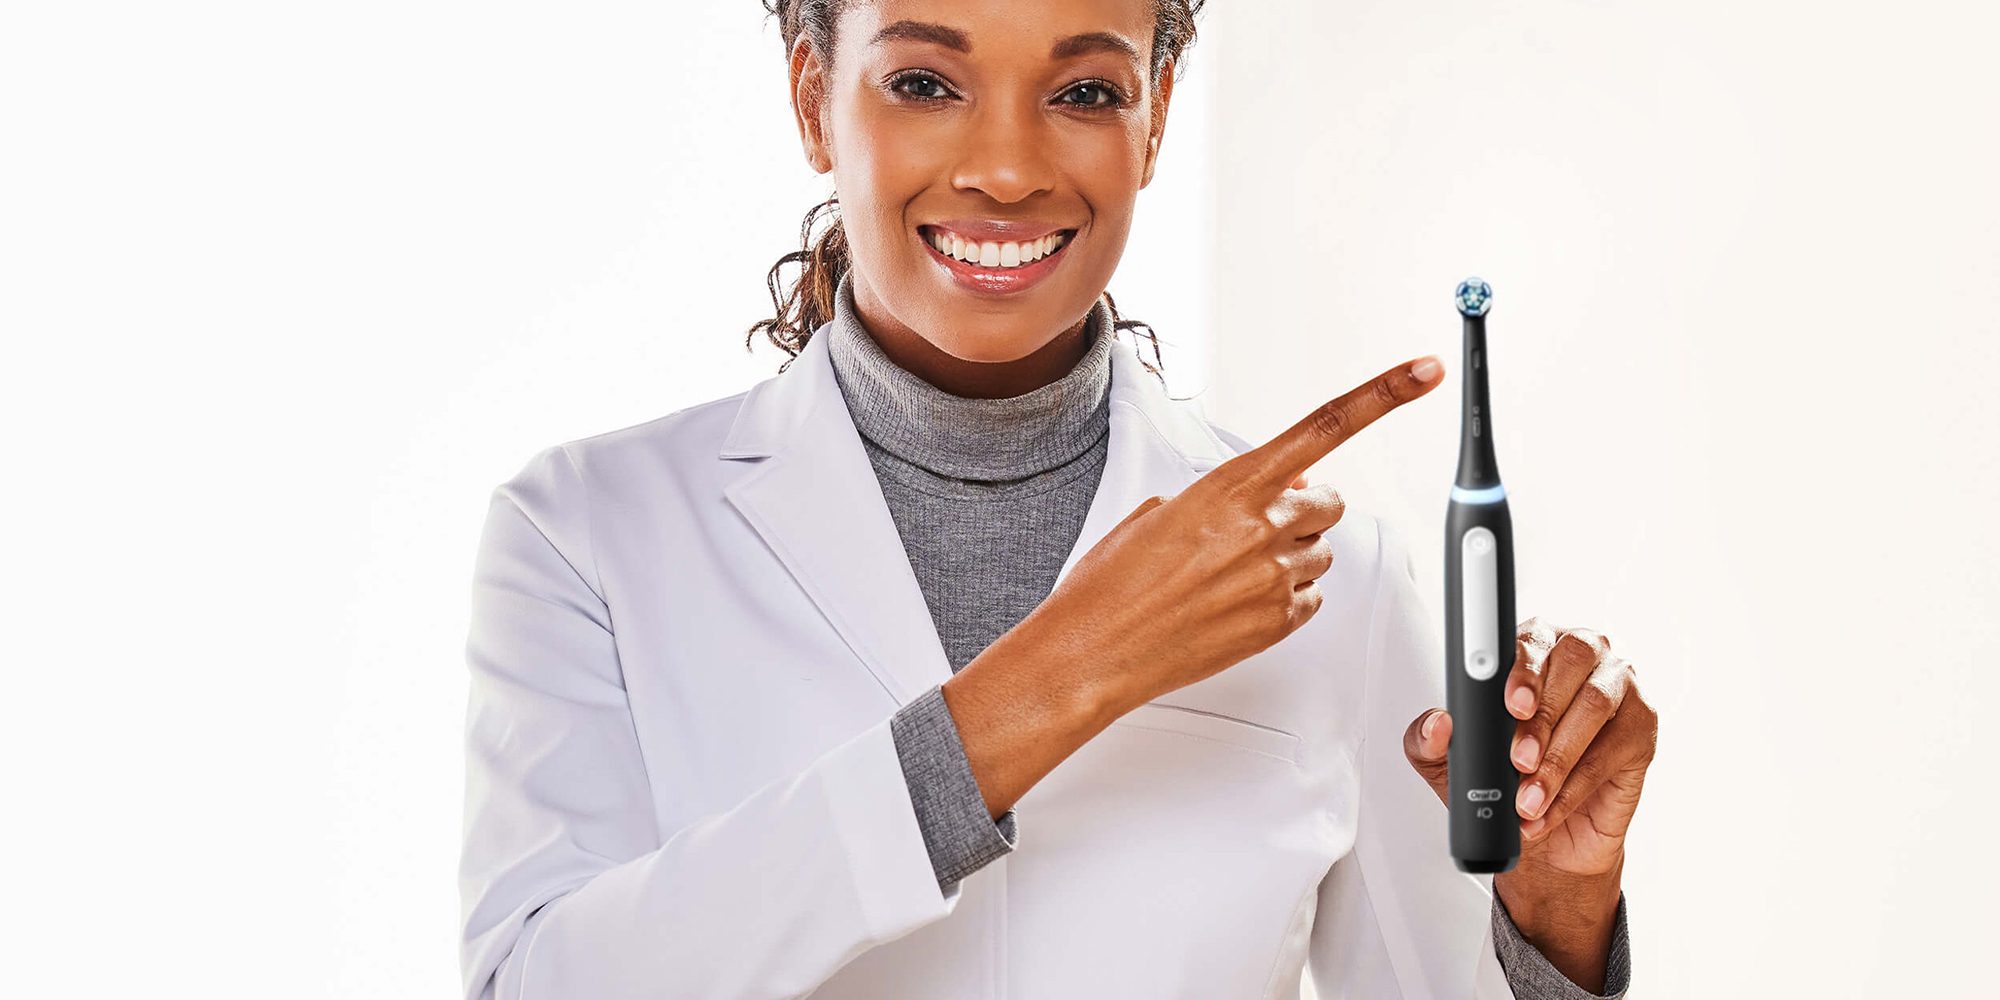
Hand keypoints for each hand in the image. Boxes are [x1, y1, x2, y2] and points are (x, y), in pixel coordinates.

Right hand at [1010, 355, 1444, 721]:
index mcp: (1231, 486)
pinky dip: (1285, 598)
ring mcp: (1274, 577)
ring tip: (1231, 574)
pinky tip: (1238, 603)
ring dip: (1291, 556)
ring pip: (1321, 553)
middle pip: (1330, 501)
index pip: (1324, 425)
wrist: (1093, 651)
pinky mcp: (1278, 624)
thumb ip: (1225, 496)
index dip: (1384, 394)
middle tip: (1263, 526)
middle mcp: (1262, 527)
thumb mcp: (1159, 512)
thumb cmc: (1112, 585)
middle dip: (1307, 509)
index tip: (1421, 373)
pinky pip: (1311, 599)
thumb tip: (1267, 495)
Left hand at [1401, 618, 1656, 989]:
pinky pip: (1611, 751)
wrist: (1547, 843)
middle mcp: (1579, 657)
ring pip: (1595, 705)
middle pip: (1569, 664)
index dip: (1522, 668)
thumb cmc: (1501, 787)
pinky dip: (1575, 785)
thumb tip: (1437, 723)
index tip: (1510, 703)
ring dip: (1558, 756)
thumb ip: (1427, 742)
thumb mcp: (1448, 768)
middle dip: (1540, 718)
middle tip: (1518, 760)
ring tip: (1528, 797)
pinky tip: (1549, 808)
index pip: (1529, 639)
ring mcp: (1618, 687)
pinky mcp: (1641, 728)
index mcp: (1533, 649)